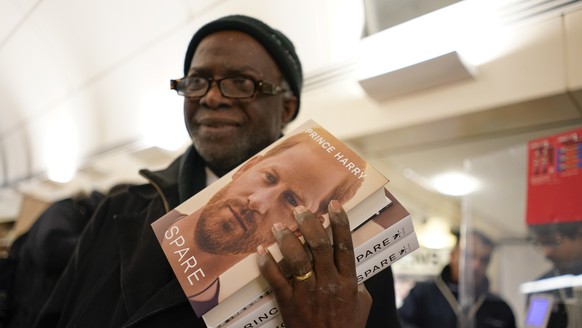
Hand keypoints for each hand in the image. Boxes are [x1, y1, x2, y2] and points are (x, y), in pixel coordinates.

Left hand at [257, 200, 371, 327]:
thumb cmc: (347, 326)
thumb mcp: (362, 302)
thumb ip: (357, 281)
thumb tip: (349, 262)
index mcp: (347, 281)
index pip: (344, 245)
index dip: (339, 223)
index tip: (333, 205)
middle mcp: (329, 283)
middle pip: (319, 246)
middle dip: (309, 223)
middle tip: (299, 209)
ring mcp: (308, 293)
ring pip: (297, 259)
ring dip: (287, 239)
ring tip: (278, 225)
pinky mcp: (289, 303)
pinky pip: (276, 280)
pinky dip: (267, 264)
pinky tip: (261, 251)